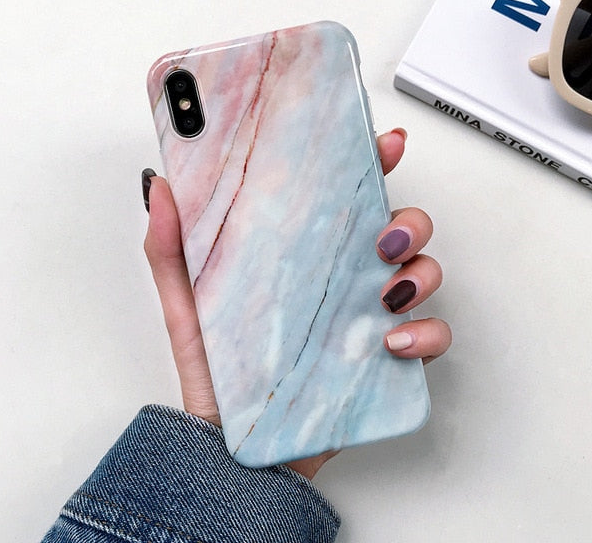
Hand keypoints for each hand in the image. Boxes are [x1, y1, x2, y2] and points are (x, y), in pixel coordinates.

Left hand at [142, 128, 450, 478]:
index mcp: (305, 254)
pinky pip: (430, 337)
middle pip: (400, 228)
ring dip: (421, 273)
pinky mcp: (387, 358)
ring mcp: (369, 316)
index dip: (371, 163)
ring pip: (424, 274)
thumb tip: (161, 187)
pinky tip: (392, 342)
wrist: (233, 447)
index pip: (347, 196)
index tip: (381, 143)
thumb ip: (171, 247)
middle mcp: (343, 278)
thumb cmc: (216, 374)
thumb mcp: (185, 304)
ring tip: (387, 293)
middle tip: (384, 235)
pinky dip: (426, 334)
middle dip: (408, 220)